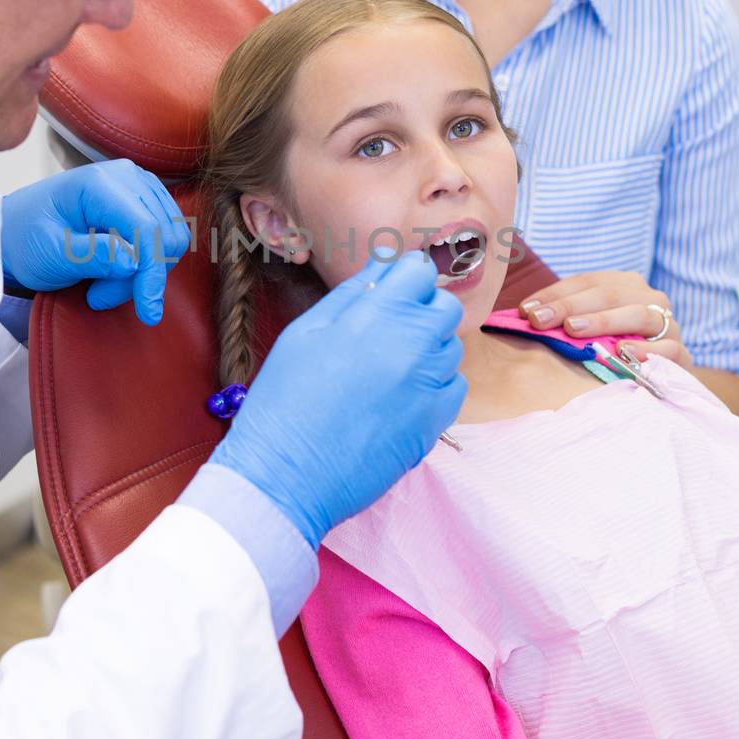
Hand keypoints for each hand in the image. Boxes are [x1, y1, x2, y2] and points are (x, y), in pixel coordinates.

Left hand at [0, 162, 190, 323]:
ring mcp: (139, 185)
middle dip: (138, 277)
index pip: (146, 229)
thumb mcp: (51, 254)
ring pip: (169, 240)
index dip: (152, 273)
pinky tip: (113, 271)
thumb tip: (134, 262)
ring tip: (100, 285)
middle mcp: (127, 177)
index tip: (148, 312)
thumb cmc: (27, 239)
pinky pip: (166, 238)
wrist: (16, 228)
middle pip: (162, 236)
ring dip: (140, 274)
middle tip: (98, 295)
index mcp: (99, 184)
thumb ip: (92, 256)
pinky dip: (144, 264)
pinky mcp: (145, 200)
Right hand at [213, 250, 465, 548]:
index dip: (406, 278)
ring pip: (451, 347)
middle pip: (445, 307)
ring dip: (428, 349)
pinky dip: (435, 386)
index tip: (393, 293)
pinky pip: (454, 387)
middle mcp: (409, 345)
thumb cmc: (284, 401)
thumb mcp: (304, 334)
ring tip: (388, 371)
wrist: (285, 475)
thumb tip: (380, 264)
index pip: (418, 271)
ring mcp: (426, 385)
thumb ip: (349, 294)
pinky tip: (402, 397)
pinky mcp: (434, 423)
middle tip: (390, 332)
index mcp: (373, 316)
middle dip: (423, 311)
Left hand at [519, 270, 691, 368]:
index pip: (586, 282)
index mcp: (626, 286)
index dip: (554, 294)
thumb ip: (565, 318)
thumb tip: (520, 315)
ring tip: (572, 330)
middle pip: (608, 294)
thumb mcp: (591, 329)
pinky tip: (622, 353)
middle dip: (568, 306)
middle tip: (538, 320)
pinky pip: (667, 349)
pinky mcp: (681, 354)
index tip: (524, 310)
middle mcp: (650, 299)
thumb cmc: (616, 350)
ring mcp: (668, 326)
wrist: (661, 378)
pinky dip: (645, 350)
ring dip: (603, 321)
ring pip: (638, 314)